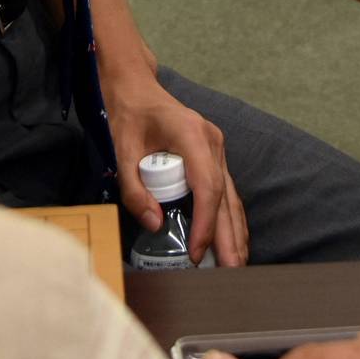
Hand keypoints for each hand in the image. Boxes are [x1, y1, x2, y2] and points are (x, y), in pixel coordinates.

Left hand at [104, 74, 249, 266]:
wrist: (136, 89)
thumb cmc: (128, 116)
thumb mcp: (122, 151)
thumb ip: (135, 189)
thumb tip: (154, 224)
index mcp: (192, 136)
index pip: (207, 186)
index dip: (205, 223)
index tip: (196, 252)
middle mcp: (212, 142)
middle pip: (226, 195)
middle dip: (229, 235)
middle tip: (231, 269)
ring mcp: (216, 148)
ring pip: (231, 195)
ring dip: (235, 230)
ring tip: (237, 261)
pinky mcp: (213, 155)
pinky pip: (225, 189)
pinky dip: (229, 216)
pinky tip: (233, 237)